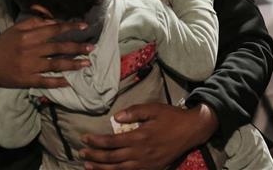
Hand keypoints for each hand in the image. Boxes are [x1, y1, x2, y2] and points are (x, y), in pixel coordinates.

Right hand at [0, 16, 92, 89]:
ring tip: (87, 63)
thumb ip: (34, 23)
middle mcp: (30, 50)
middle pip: (58, 48)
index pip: (53, 30)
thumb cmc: (2, 45)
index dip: (70, 27)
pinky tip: (70, 81)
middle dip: (77, 47)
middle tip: (92, 47)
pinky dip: (58, 82)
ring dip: (72, 64)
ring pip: (55, 65)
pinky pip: (46, 81)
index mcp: (28, 36)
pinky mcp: (28, 80)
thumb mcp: (15, 29)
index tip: (85, 26)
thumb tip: (53, 21)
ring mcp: (30, 66)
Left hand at [81, 103, 217, 168]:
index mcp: (139, 136)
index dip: (96, 142)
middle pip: (112, 158)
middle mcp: (141, 153)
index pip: (112, 141)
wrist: (191, 131)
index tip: (84, 138)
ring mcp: (146, 164)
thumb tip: (115, 118)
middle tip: (81, 154)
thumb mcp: (153, 108)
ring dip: (102, 169)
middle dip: (94, 157)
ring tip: (88, 166)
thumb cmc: (171, 117)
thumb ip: (134, 112)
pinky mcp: (152, 168)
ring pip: (119, 169)